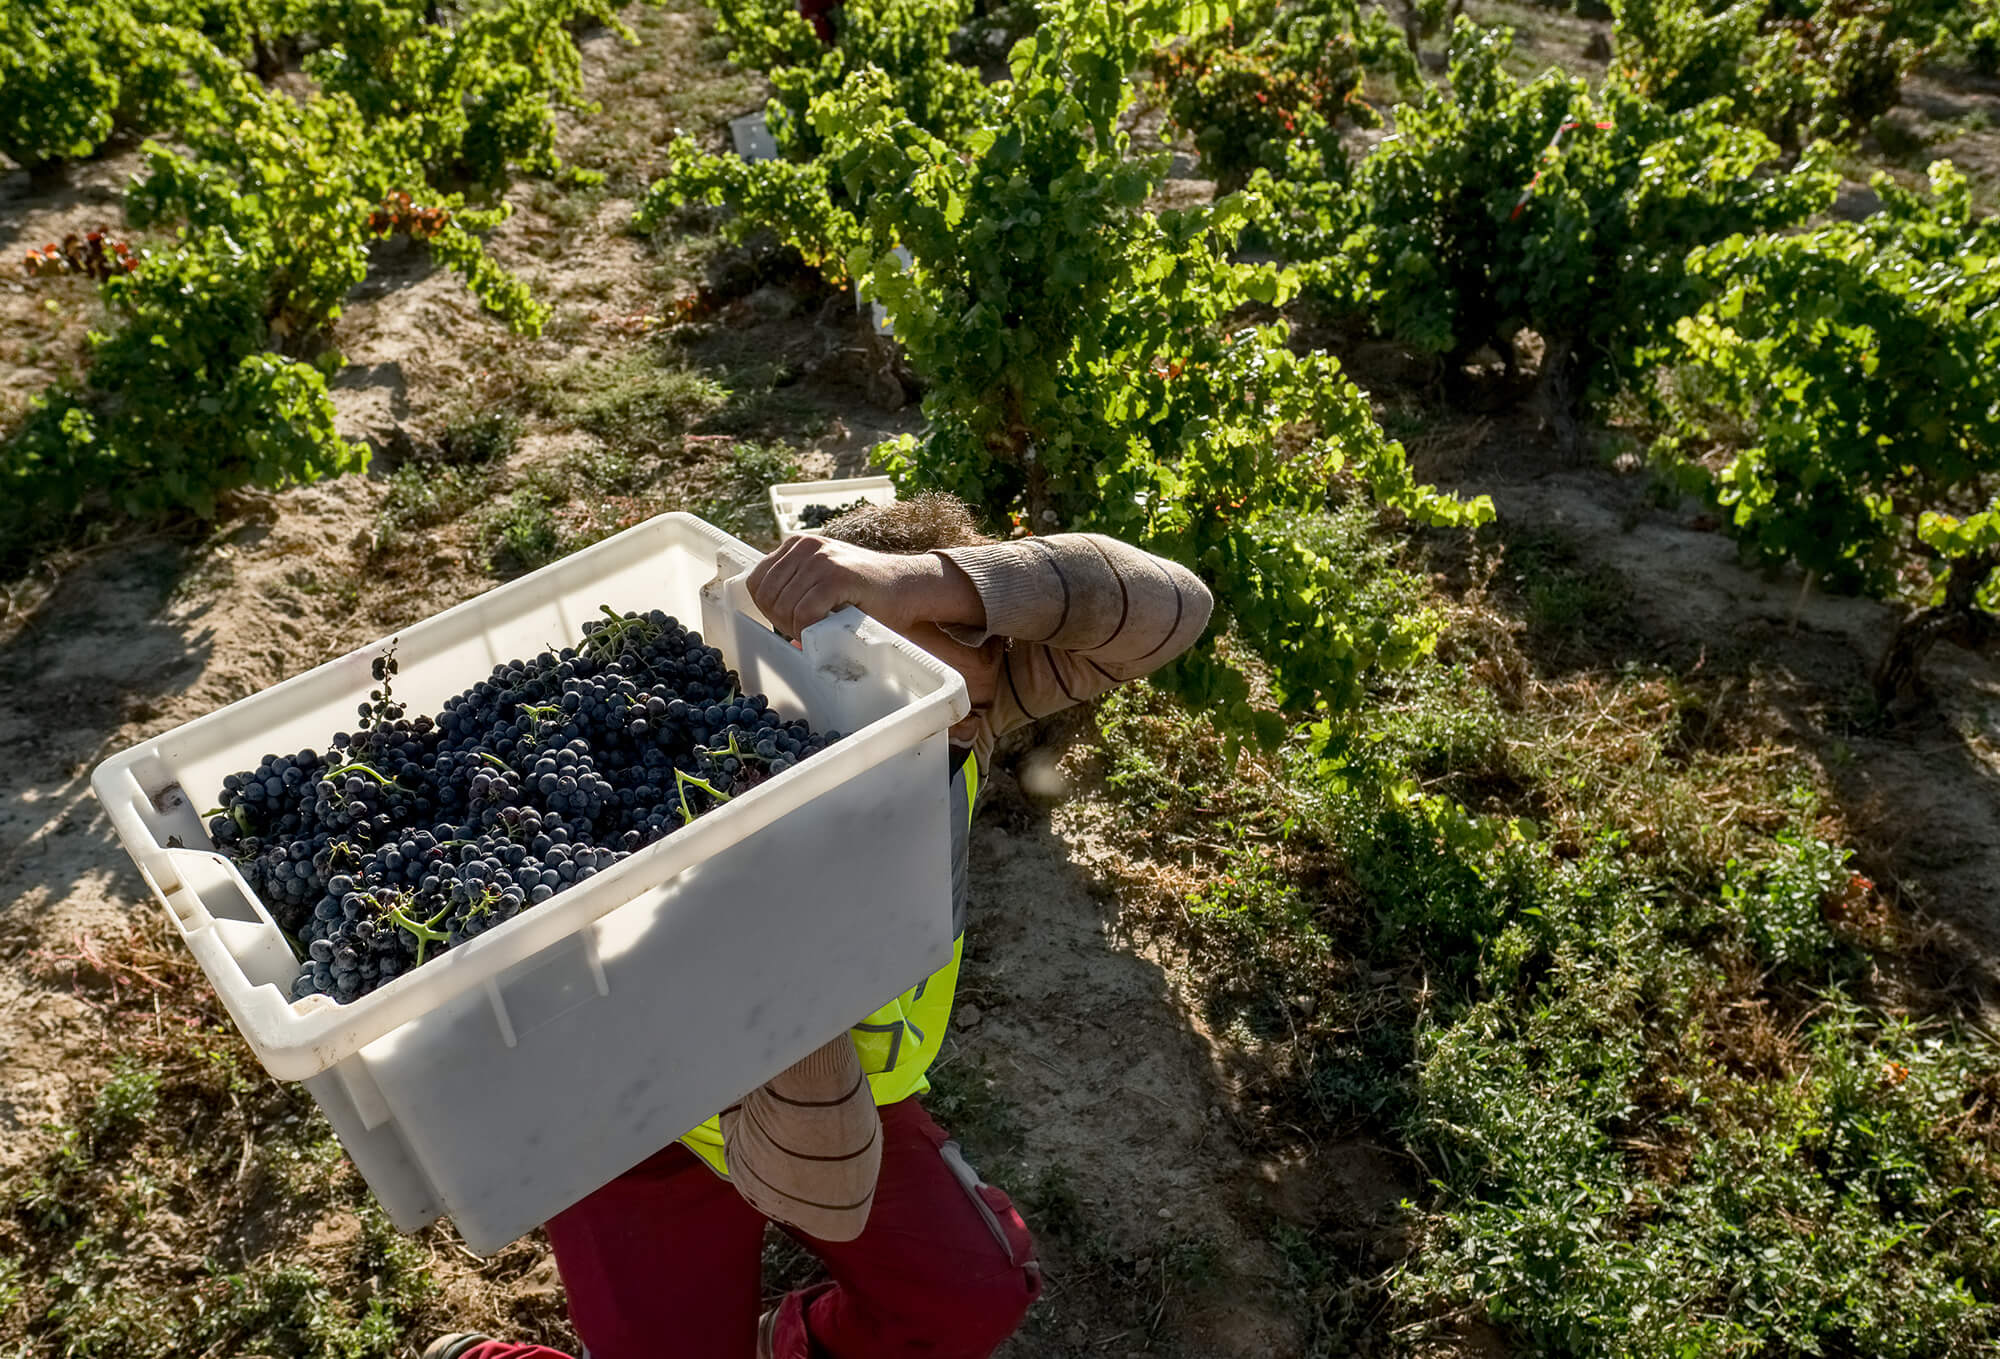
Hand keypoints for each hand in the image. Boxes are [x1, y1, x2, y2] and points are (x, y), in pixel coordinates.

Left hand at [745, 534, 983, 638]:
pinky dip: (810, 630)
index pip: (757, 582)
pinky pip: (804, 612)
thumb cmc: (868, 592)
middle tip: (807, 631)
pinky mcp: (837, 575)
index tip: (791, 621)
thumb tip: (765, 613)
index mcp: (798, 544)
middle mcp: (806, 545)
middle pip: (767, 596)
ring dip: (797, 628)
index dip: (769, 609)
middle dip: (782, 622)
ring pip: (783, 606)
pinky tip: (827, 630)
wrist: (909, 587)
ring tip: (820, 630)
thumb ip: (796, 588)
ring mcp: (821, 558)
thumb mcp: (824, 580)